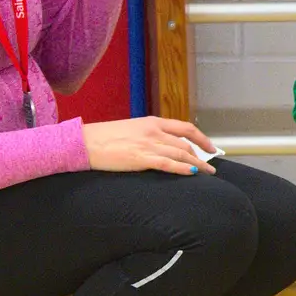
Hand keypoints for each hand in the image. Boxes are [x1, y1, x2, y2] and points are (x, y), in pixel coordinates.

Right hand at [83, 117, 215, 175]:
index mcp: (152, 122)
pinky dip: (183, 168)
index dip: (202, 138)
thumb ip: (150, 135)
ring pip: (181, 154)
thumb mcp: (132, 129)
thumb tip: (165, 146)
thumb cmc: (104, 137)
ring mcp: (148, 145)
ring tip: (208, 173)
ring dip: (197, 164)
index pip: (185, 128)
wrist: (84, 142)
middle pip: (185, 143)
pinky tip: (192, 173)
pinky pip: (168, 164)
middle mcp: (154, 131)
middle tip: (211, 166)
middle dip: (201, 156)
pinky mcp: (141, 158)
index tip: (211, 148)